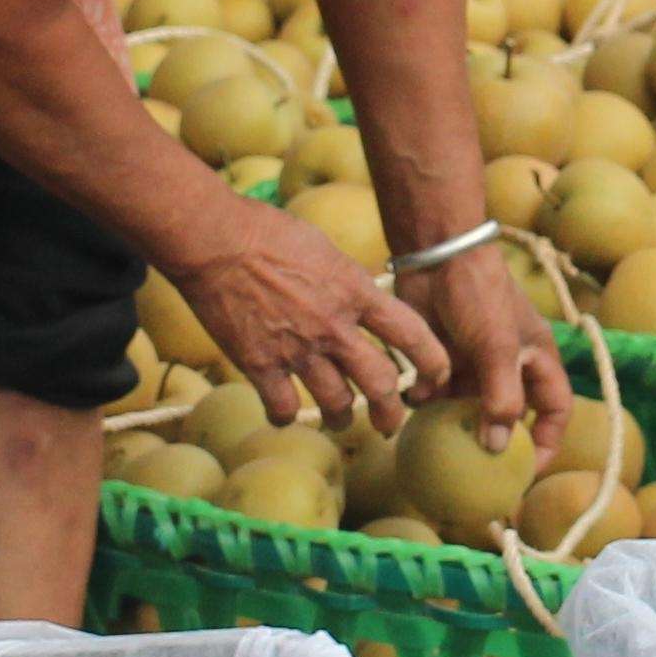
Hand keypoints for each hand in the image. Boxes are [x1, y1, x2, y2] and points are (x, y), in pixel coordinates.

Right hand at [168, 192, 452, 429]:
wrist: (216, 240)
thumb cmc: (267, 232)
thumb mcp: (325, 249)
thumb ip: (346, 282)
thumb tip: (356, 297)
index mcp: (355, 292)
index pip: (412, 334)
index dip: (434, 361)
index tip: (439, 376)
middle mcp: (334, 327)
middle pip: (380, 384)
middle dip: (390, 412)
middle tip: (389, 424)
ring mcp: (298, 349)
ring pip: (336, 404)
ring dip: (341, 419)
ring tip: (339, 422)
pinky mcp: (260, 365)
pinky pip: (284, 408)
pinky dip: (287, 417)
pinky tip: (285, 414)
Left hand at [405, 240, 569, 462]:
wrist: (436, 255)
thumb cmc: (480, 294)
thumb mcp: (497, 348)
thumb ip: (501, 398)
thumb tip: (498, 447)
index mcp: (536, 359)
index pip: (554, 409)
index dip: (546, 442)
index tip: (526, 471)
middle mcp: (508, 365)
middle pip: (508, 415)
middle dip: (493, 441)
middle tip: (475, 471)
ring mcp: (474, 362)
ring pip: (468, 408)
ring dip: (454, 423)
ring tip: (438, 439)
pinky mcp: (443, 357)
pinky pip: (437, 393)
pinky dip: (427, 402)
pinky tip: (414, 403)